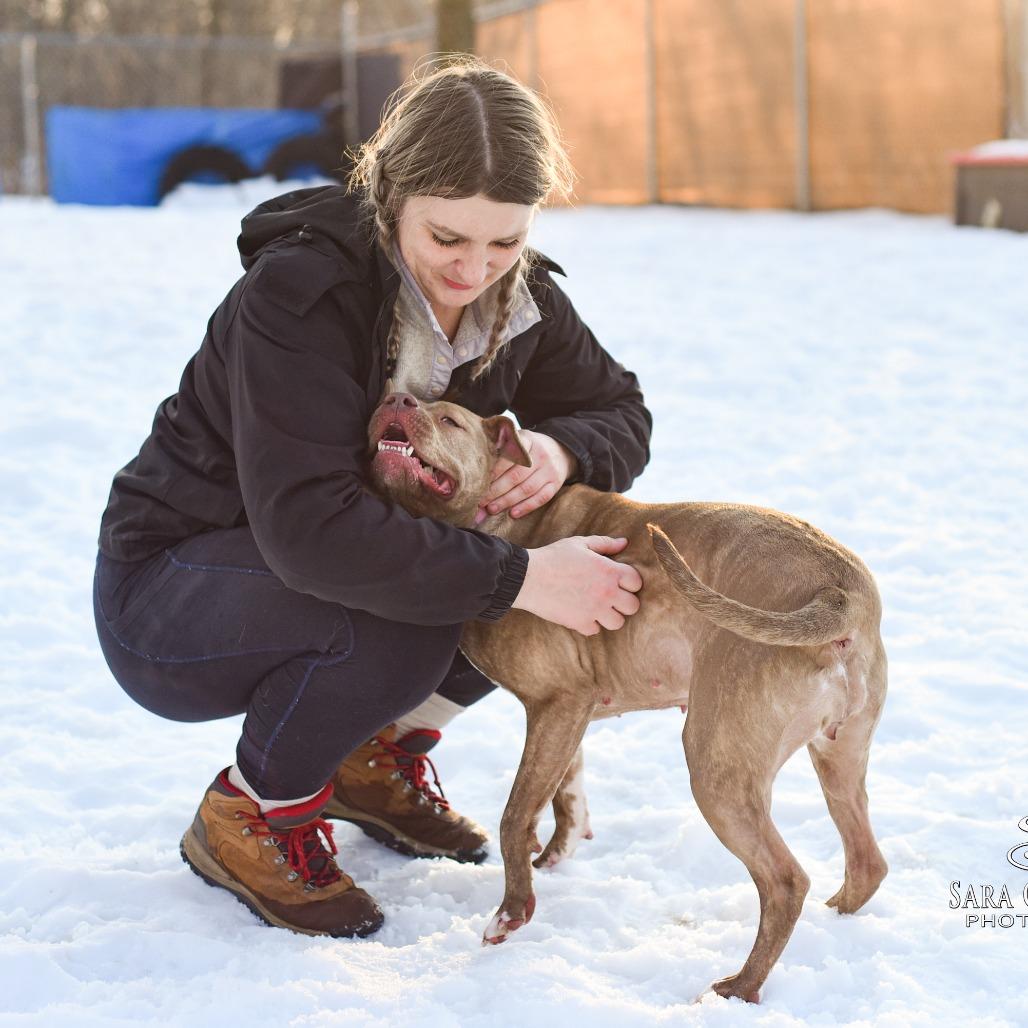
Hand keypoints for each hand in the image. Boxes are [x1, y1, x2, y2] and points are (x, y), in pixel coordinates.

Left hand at [482, 429, 577, 519]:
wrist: (559, 451)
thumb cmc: (527, 448)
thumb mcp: (516, 439)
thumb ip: (498, 448)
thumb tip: (476, 468)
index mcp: (527, 440)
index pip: (510, 455)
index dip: (495, 470)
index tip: (480, 481)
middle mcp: (541, 454)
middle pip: (516, 475)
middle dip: (496, 490)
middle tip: (481, 501)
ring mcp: (550, 470)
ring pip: (527, 488)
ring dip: (507, 501)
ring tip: (492, 509)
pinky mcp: (556, 484)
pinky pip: (541, 498)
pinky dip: (526, 507)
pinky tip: (513, 514)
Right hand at [512, 536, 642, 635]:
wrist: (528, 578)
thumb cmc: (554, 557)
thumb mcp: (580, 544)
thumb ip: (605, 543)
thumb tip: (624, 543)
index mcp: (609, 571)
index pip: (637, 582)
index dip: (630, 581)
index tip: (620, 581)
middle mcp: (607, 592)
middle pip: (633, 606)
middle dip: (625, 601)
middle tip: (612, 597)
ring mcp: (595, 610)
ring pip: (618, 623)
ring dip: (610, 616)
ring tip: (599, 608)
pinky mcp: (580, 623)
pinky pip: (596, 630)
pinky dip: (591, 624)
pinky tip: (582, 614)